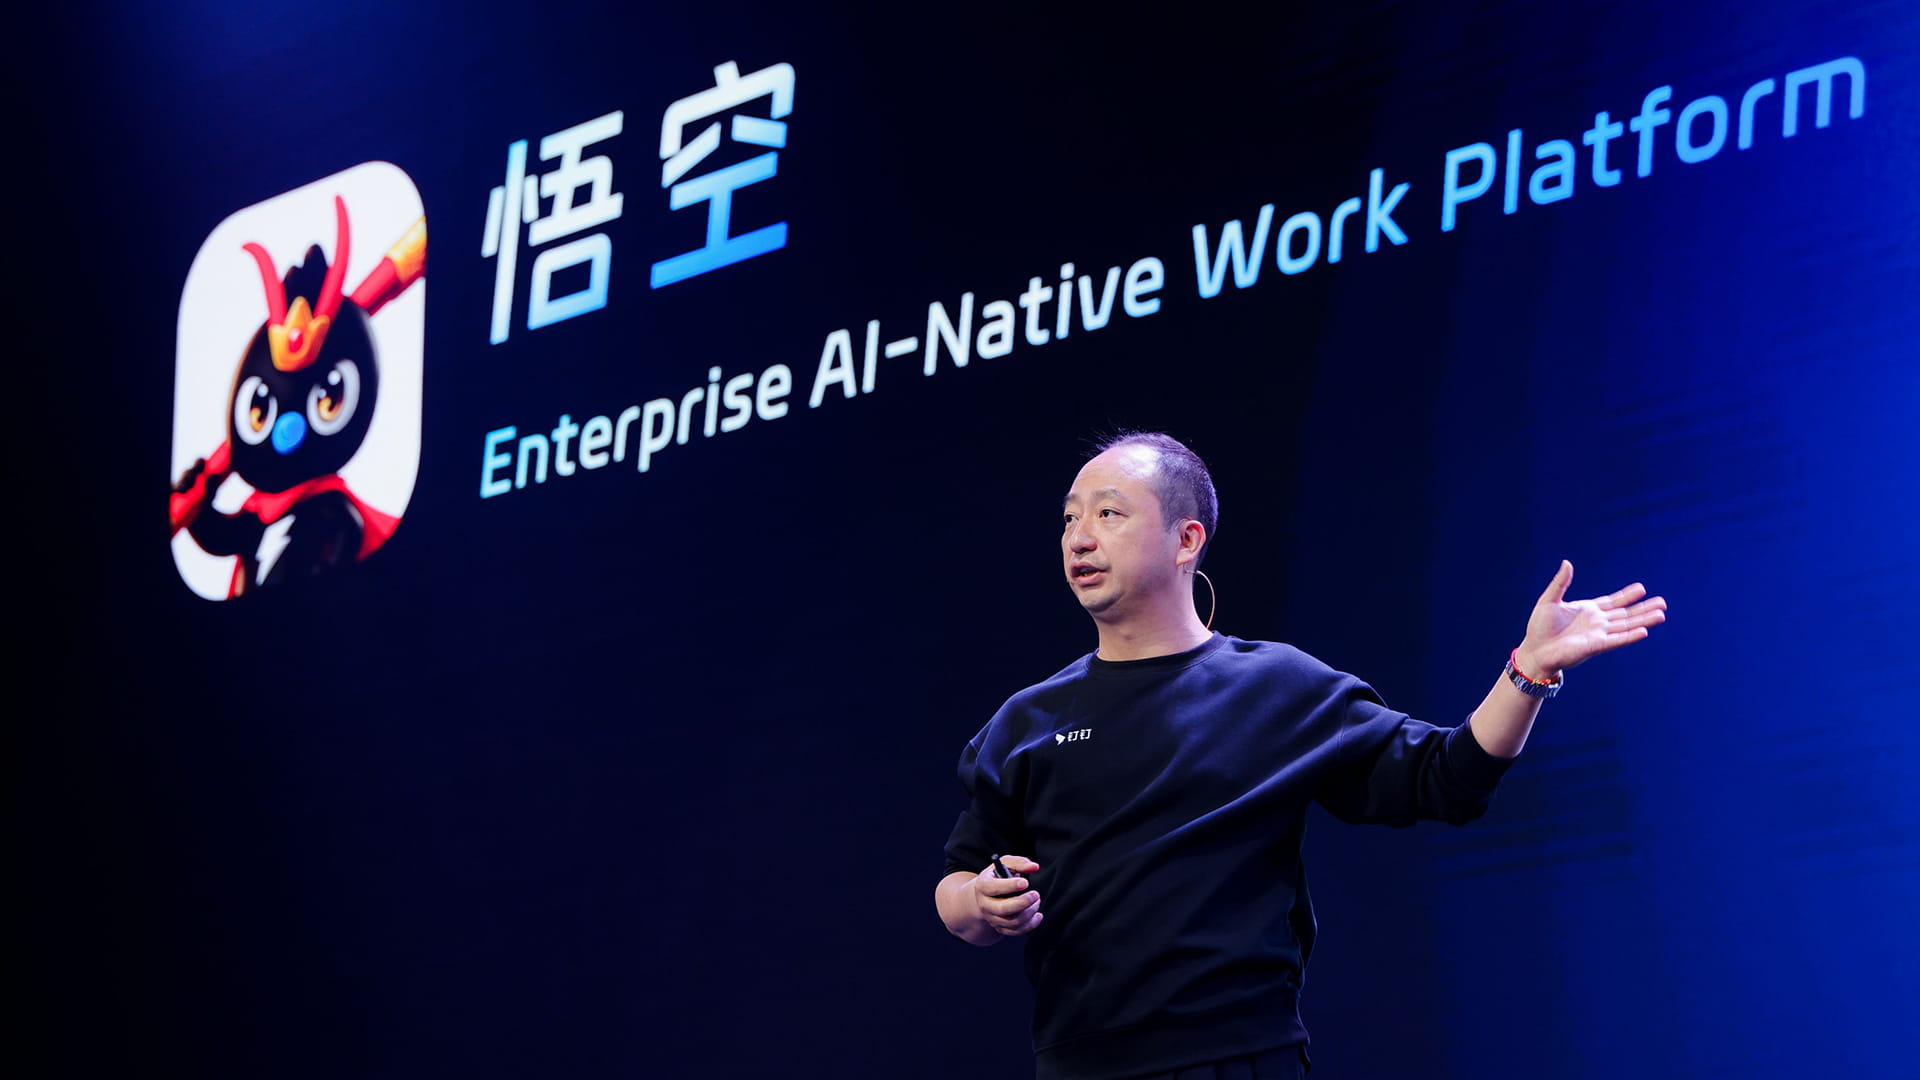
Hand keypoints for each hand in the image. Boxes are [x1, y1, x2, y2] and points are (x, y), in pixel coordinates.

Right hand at [971, 856, 1043, 936]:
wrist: (986, 895)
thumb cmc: (998, 876)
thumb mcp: (1005, 864)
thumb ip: (1019, 863)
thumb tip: (1034, 867)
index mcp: (983, 886)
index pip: (994, 888)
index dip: (1010, 886)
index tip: (1026, 882)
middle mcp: (985, 904)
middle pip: (1003, 909)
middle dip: (1022, 903)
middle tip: (1036, 894)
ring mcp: (992, 918)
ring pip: (1012, 922)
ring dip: (1029, 912)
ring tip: (1037, 901)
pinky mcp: (1000, 928)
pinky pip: (1016, 931)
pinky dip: (1030, 925)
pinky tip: (1037, 915)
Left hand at [1516, 560, 1666, 678]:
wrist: (1535, 649)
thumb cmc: (1540, 627)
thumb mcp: (1549, 599)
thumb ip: (1561, 583)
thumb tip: (1567, 563)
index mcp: (1589, 610)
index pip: (1613, 601)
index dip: (1627, 595)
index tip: (1642, 588)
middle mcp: (1598, 622)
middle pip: (1626, 614)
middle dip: (1643, 608)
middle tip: (1662, 603)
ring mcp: (1598, 634)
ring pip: (1626, 626)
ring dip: (1643, 621)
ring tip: (1661, 615)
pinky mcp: (1596, 646)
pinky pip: (1617, 640)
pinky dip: (1630, 636)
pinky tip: (1644, 631)